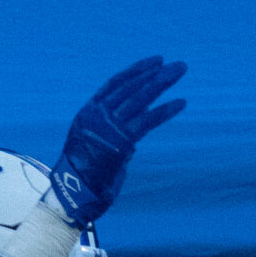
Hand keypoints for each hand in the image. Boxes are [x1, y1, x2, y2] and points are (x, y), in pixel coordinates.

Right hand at [49, 56, 187, 227]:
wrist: (73, 194)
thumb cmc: (85, 175)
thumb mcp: (95, 144)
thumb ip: (113, 130)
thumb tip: (136, 125)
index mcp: (88, 112)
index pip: (115, 83)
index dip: (137, 71)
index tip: (156, 61)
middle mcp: (97, 115)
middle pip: (131, 86)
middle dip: (156, 73)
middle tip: (178, 66)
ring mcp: (108, 127)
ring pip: (139, 97)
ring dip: (162, 82)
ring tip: (180, 72)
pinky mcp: (121, 141)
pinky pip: (147, 121)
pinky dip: (165, 111)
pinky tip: (181, 102)